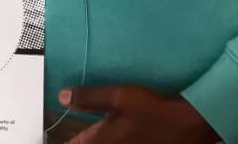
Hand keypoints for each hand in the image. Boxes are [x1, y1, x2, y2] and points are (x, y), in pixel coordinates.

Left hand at [60, 85, 217, 143]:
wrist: (191, 125)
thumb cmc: (154, 110)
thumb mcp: (120, 97)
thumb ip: (90, 99)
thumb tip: (62, 97)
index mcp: (102, 142)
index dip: (64, 142)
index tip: (46, 136)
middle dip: (77, 141)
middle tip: (72, 134)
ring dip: (89, 139)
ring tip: (85, 133)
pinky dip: (102, 139)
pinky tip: (103, 132)